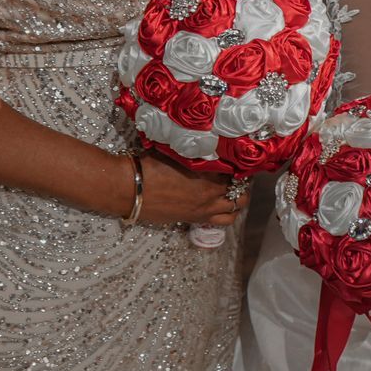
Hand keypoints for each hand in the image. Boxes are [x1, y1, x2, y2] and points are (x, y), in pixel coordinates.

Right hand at [131, 154, 250, 227]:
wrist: (128, 187)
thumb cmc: (149, 165)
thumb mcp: (177, 153)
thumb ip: (197, 154)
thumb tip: (208, 149)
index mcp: (208, 177)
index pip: (237, 174)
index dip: (241, 168)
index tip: (240, 163)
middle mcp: (209, 196)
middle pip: (240, 196)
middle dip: (242, 187)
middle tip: (237, 178)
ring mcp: (201, 211)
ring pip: (232, 213)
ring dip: (234, 204)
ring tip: (229, 194)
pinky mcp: (191, 220)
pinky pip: (217, 222)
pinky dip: (221, 215)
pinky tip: (214, 204)